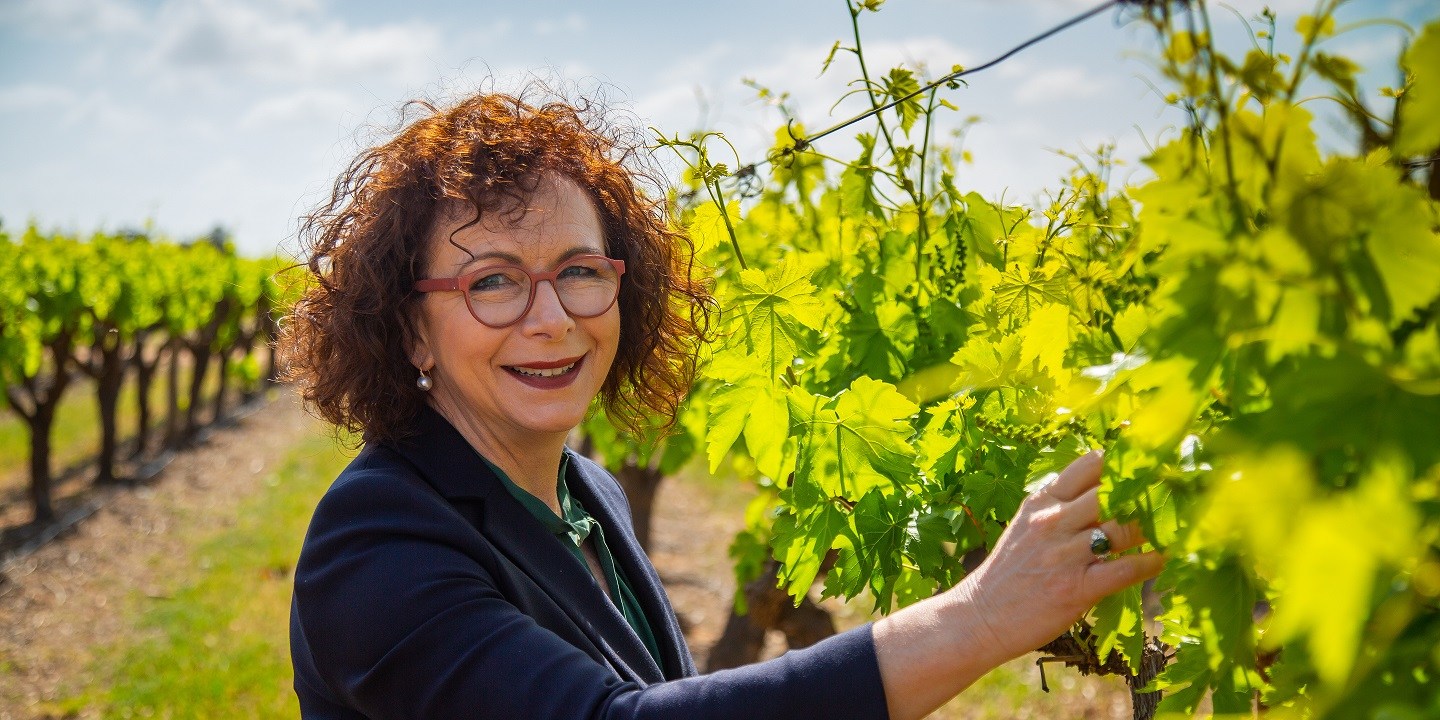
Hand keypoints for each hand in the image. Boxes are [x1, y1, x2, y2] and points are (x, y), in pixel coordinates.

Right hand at [952, 450, 1164, 661]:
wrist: (981, 617)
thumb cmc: (1009, 571)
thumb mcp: (1025, 525)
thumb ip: (1057, 503)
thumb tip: (1096, 482)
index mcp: (1041, 501)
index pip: (1089, 465)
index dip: (1124, 459)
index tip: (1150, 460)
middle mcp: (1053, 522)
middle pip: (1113, 491)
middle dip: (1148, 489)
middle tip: (1177, 491)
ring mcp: (1064, 555)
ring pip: (1123, 527)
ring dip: (1155, 525)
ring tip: (1175, 524)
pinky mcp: (1076, 588)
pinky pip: (1125, 569)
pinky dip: (1151, 562)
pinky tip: (1163, 557)